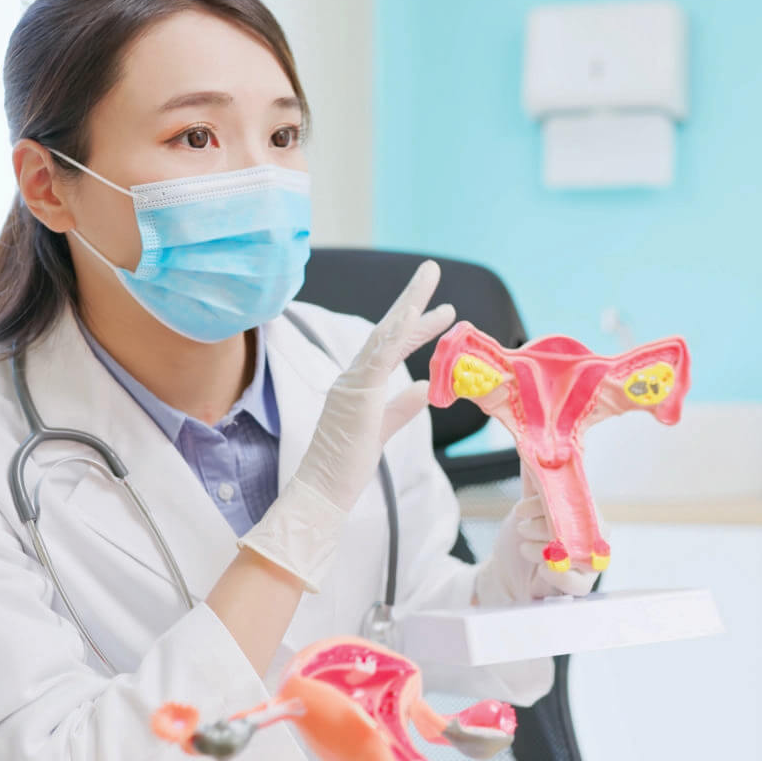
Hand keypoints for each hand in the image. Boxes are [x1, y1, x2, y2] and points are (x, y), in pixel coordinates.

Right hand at [239, 261, 455, 590]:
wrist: (321, 490)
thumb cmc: (346, 466)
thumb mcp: (383, 429)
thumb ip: (402, 407)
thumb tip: (424, 385)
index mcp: (359, 384)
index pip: (390, 344)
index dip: (414, 322)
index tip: (439, 306)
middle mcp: (353, 376)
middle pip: (387, 328)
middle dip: (412, 298)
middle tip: (432, 269)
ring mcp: (352, 383)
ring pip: (384, 336)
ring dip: (410, 309)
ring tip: (433, 284)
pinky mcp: (357, 394)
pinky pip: (379, 357)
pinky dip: (396, 335)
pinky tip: (415, 317)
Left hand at [474, 463, 599, 605]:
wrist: (504, 573)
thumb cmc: (521, 538)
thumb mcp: (526, 507)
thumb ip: (535, 481)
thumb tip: (532, 446)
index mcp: (583, 514)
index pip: (581, 501)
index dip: (553, 501)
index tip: (522, 506)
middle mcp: (591, 537)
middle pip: (585, 526)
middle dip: (547, 524)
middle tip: (522, 526)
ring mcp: (588, 563)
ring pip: (581, 553)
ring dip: (548, 549)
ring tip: (525, 547)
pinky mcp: (579, 587)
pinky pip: (580, 583)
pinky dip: (558, 573)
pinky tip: (541, 567)